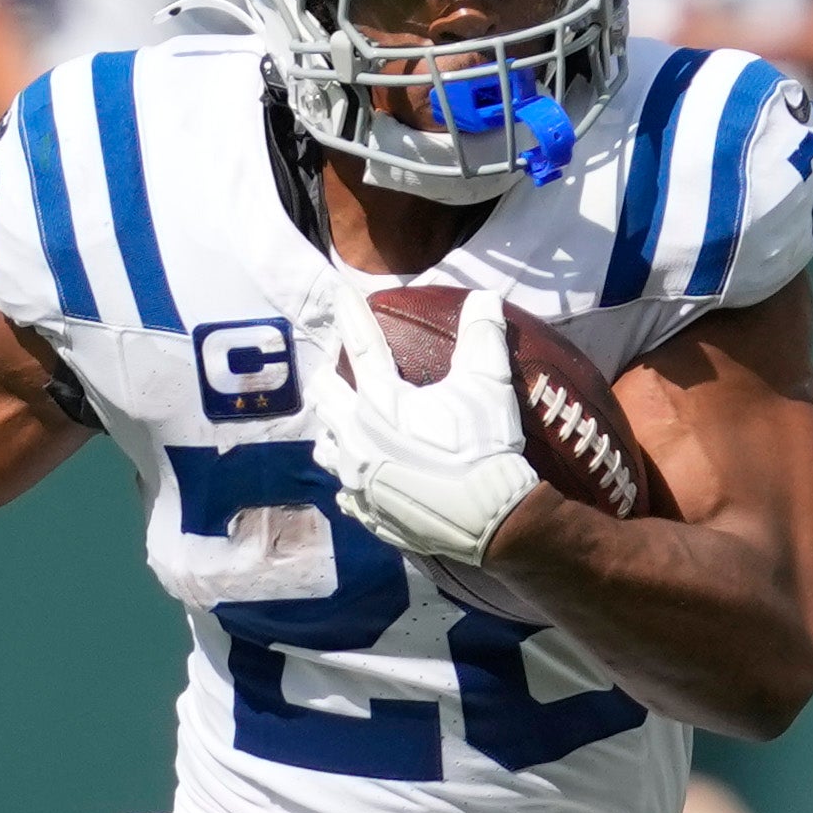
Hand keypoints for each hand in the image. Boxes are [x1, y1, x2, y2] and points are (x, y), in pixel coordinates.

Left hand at [309, 285, 536, 567]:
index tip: (340, 293)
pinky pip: (345, 492)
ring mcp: (357, 478)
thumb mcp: (489, 384)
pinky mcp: (366, 512)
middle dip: (327, 375)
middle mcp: (357, 437)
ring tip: (343, 422)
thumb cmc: (484, 448)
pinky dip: (349, 478)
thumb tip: (484, 297)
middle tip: (337, 367)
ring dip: (331, 428)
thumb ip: (482, 336)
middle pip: (323, 395)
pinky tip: (360, 476)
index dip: (350, 315)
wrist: (488, 520)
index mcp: (381, 401)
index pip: (360, 345)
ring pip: (325, 446)